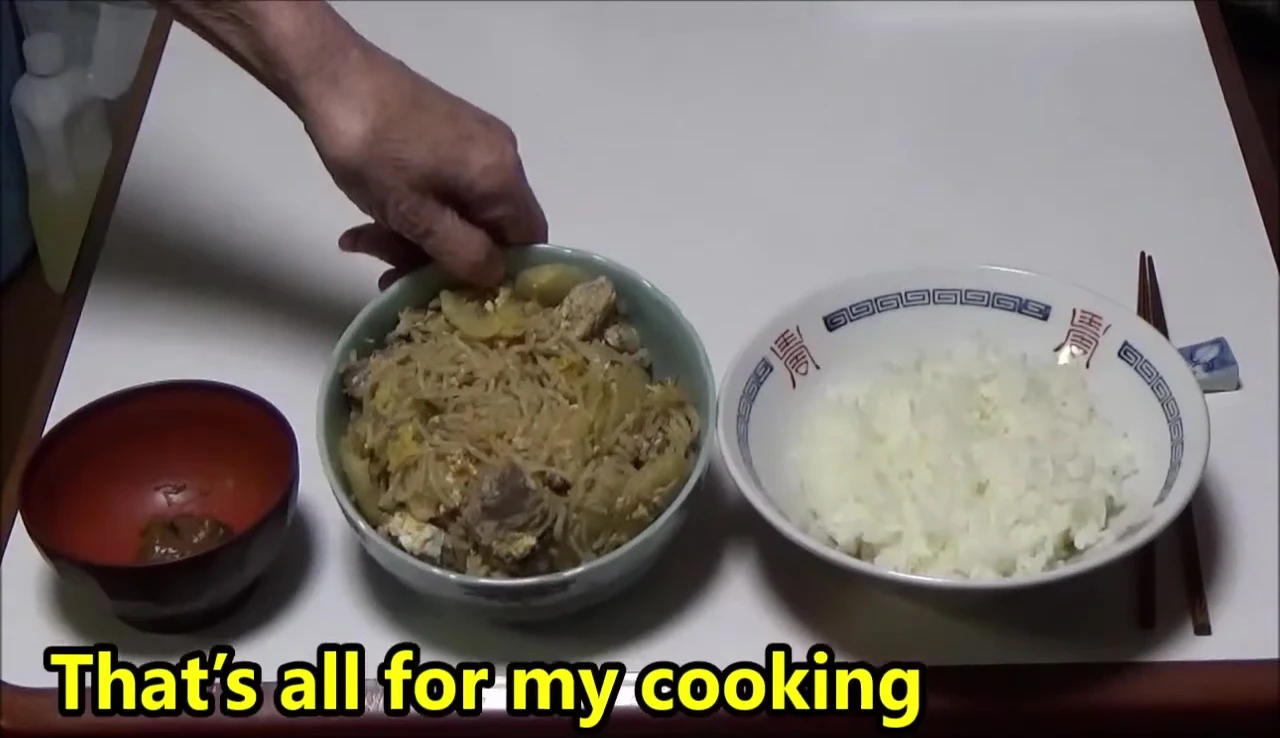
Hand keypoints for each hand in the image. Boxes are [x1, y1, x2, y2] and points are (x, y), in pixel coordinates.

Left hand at [301, 44, 547, 288]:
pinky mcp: (445, 134)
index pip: (529, 243)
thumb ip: (462, 254)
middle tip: (390, 276)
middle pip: (490, 229)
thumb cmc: (373, 150)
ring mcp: (472, 142)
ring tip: (365, 243)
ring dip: (416, 238)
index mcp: (504, 177)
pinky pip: (443, 188)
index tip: (459, 297)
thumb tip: (496, 278)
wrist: (329, 75)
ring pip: (460, 211)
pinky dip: (413, 210)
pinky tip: (366, 223)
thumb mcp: (415, 216)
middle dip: (442, 259)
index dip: (500, 276)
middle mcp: (501, 157)